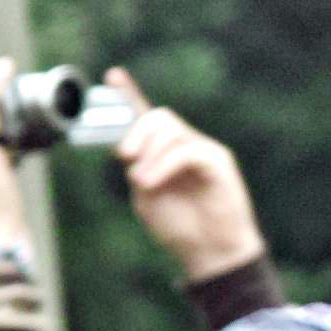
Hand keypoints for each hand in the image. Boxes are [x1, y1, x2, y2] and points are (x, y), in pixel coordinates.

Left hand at [104, 69, 264, 282]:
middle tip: (126, 158)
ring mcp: (204, 151)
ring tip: (143, 183)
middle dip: (135, 133)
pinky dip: (164, 164)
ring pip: (170, 129)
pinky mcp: (218, 162)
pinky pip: (186, 150)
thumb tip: (129, 151)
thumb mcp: (147, 198)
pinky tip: (152, 182)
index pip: (148, 116)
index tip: (112, 75)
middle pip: (158, 118)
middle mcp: (186, 146)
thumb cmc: (182, 230)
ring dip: (149, 153)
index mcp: (165, 153)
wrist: (211, 255)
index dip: (130, 94)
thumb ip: (138, 170)